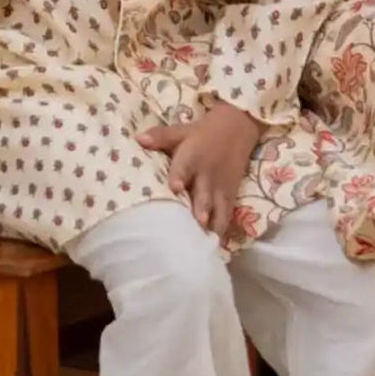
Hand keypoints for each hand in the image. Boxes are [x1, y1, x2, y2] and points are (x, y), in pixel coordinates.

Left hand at [138, 102, 265, 241]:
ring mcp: (220, 188)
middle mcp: (207, 175)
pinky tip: (212, 248)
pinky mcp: (230, 197)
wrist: (237, 127)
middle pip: (203, 195)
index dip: (179, 177)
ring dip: (211, 227)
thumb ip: (160, 137)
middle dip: (200, 211)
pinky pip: (226, 217)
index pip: (185, 167)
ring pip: (217, 211)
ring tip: (202, 246)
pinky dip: (220, 232)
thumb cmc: (203, 133)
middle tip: (195, 225)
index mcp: (193, 157)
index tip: (174, 188)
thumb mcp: (181, 131)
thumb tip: (137, 139)